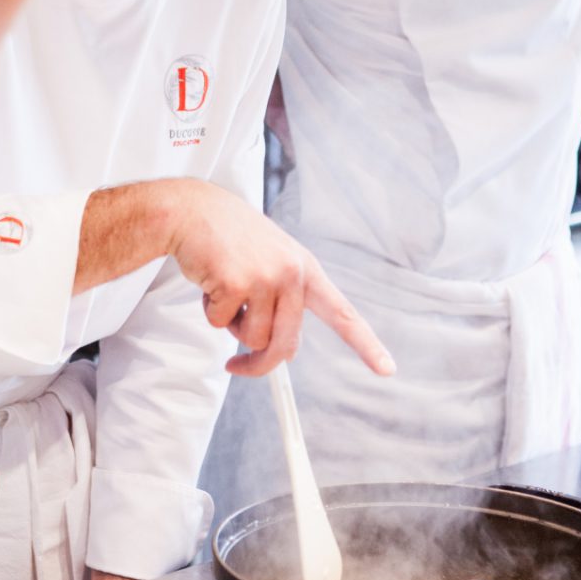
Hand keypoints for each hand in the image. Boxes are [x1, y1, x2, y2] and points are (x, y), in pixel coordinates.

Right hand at [166, 181, 395, 377]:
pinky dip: (209, 310)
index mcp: (306, 269)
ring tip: (223, 290)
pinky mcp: (236, 283)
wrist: (193, 210)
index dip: (366, 344)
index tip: (387, 369)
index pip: (343, 313)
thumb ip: (282, 299)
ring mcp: (266, 277)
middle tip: (237, 367)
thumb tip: (281, 352)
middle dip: (259, 365)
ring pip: (252, 339)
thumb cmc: (230, 239)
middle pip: (286, 345)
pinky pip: (220, 324)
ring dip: (230, 326)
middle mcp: (292, 273)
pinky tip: (209, 280)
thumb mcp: (269, 262)